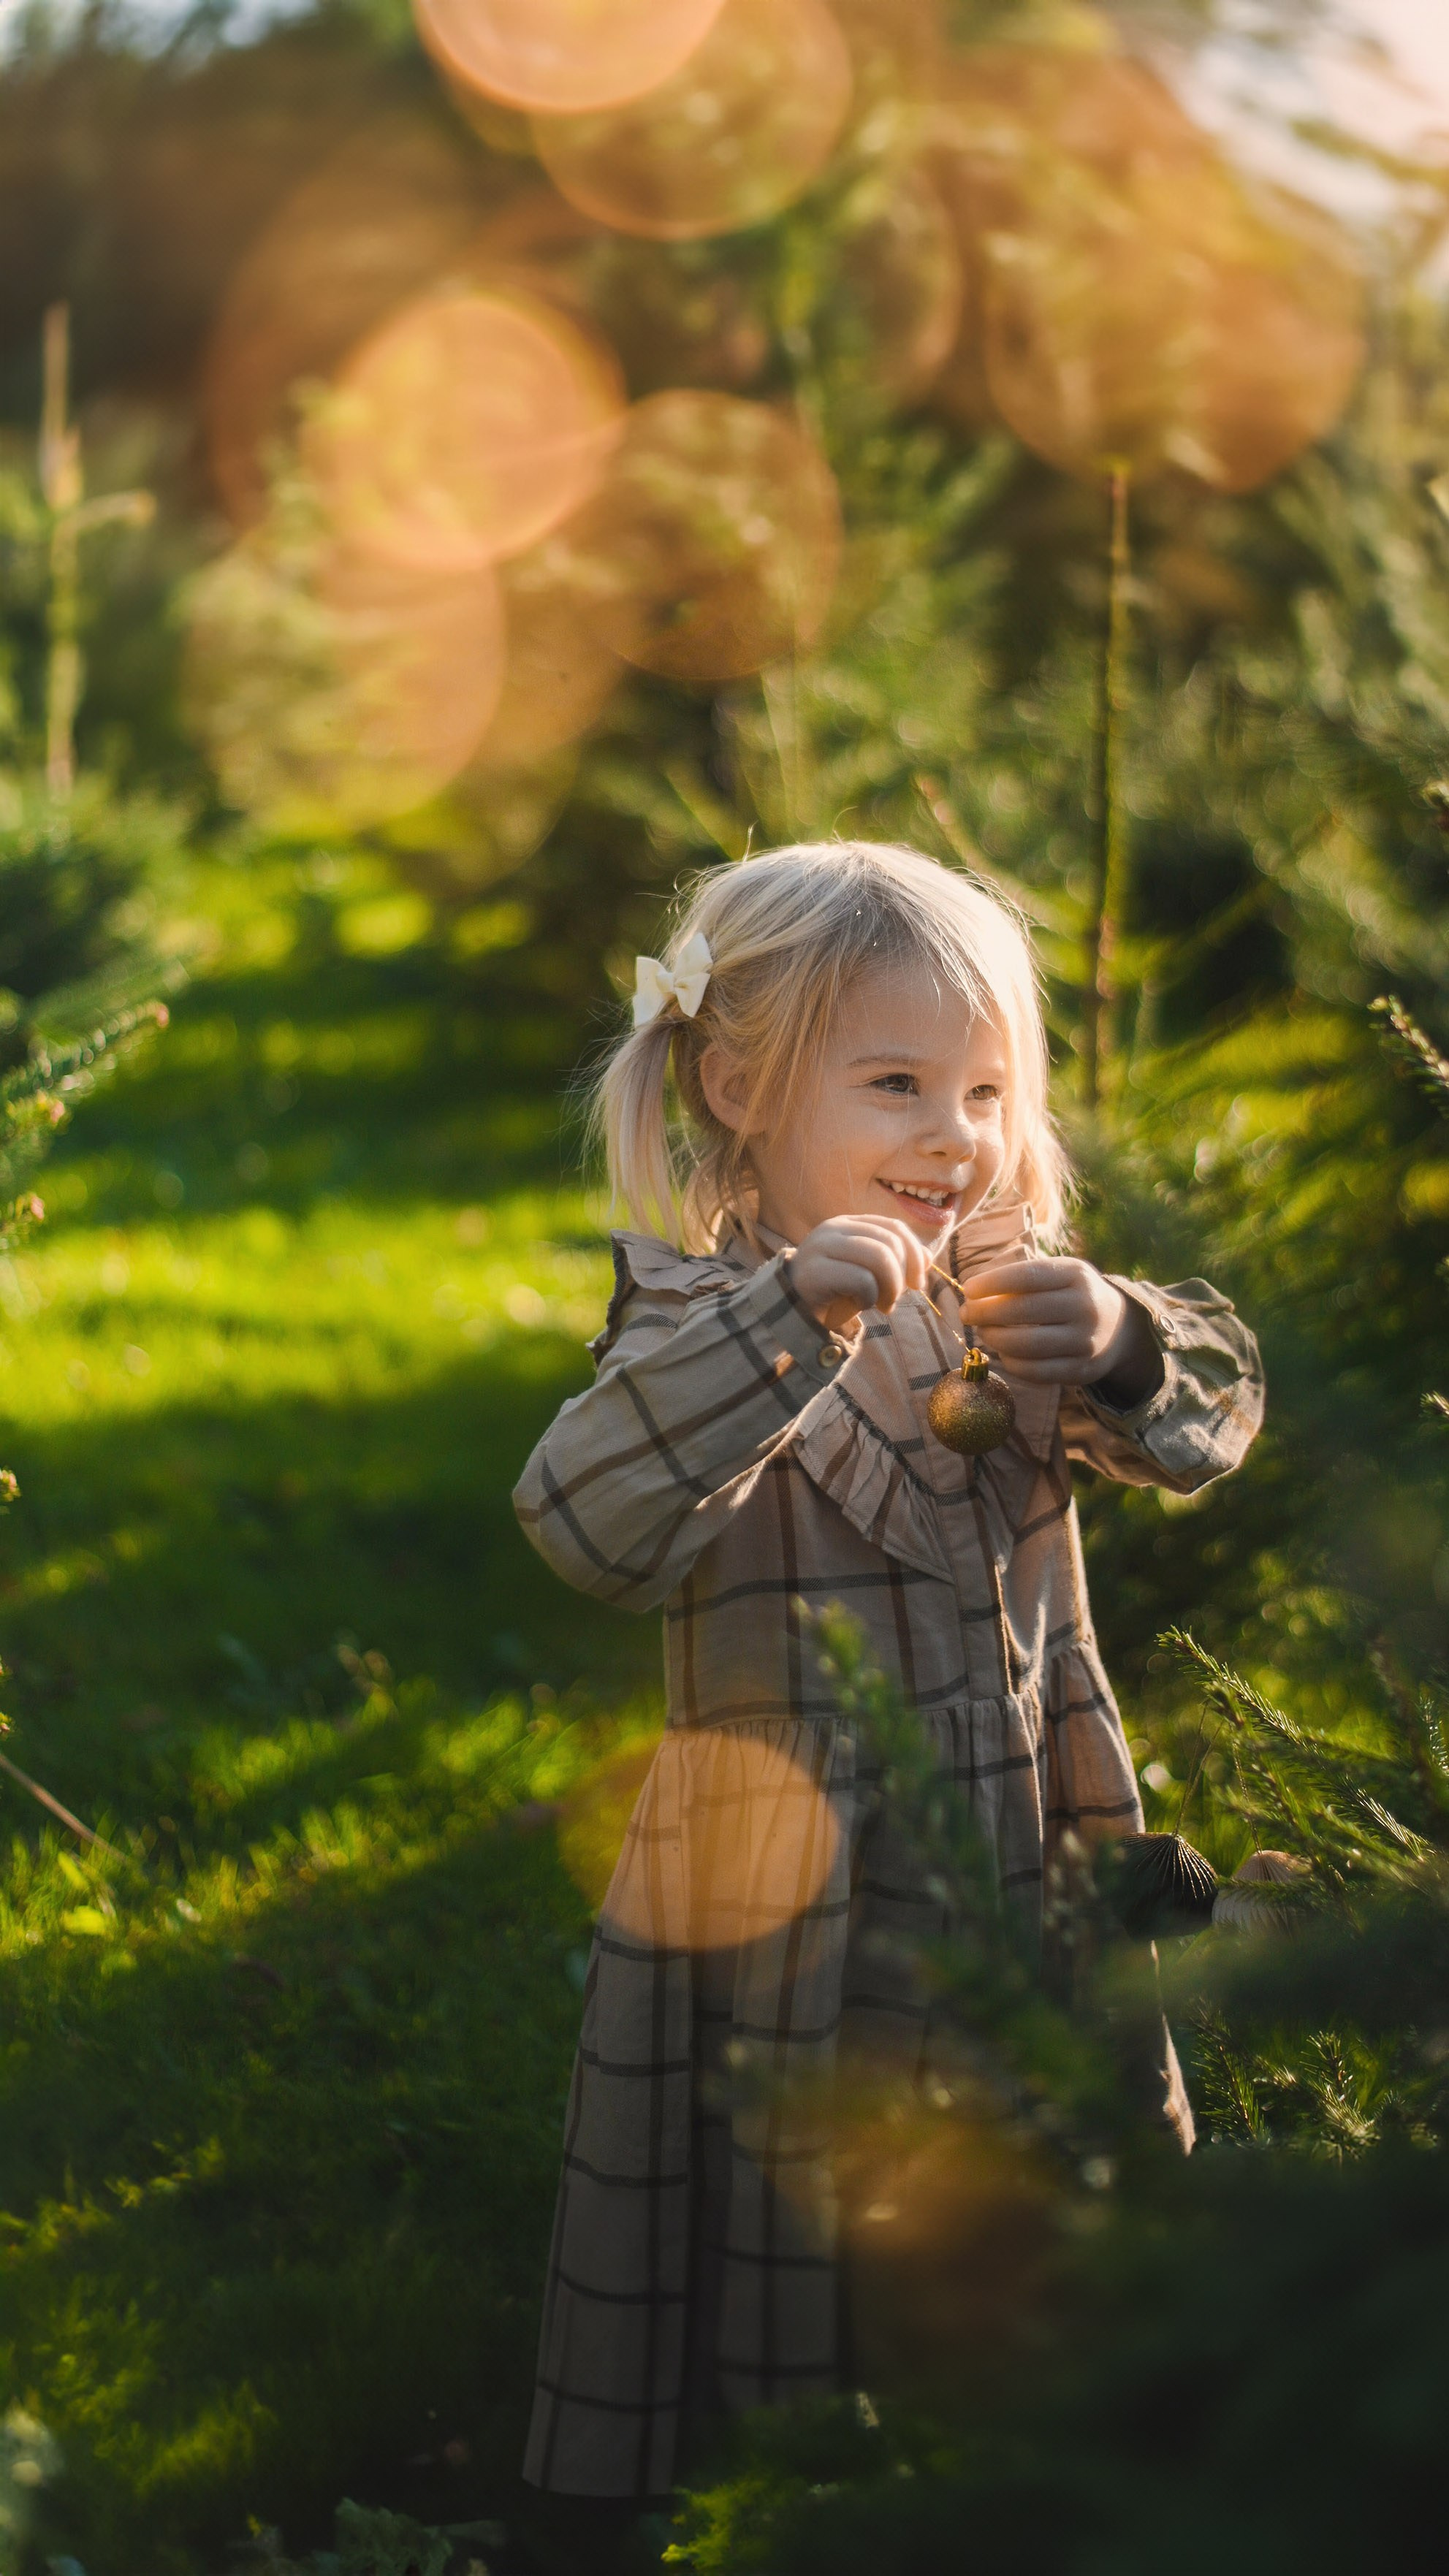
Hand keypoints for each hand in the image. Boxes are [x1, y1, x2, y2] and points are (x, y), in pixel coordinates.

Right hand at [787, 1215, 928, 1333]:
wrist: (789, 1312)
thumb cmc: (833, 1292)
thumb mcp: (867, 1272)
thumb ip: (894, 1261)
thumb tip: (928, 1257)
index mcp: (848, 1224)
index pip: (894, 1228)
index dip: (915, 1254)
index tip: (918, 1283)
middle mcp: (834, 1229)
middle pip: (891, 1242)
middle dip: (903, 1276)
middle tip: (894, 1299)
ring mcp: (822, 1248)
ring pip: (880, 1256)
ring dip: (891, 1288)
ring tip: (883, 1305)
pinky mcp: (814, 1272)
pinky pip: (861, 1280)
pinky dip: (869, 1298)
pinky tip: (859, 1306)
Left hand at [963, 1256, 1163, 1399]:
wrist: (1119, 1329)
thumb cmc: (1071, 1295)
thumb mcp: (1058, 1274)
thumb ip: (1021, 1278)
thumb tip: (973, 1292)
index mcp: (1075, 1275)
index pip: (1027, 1276)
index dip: (992, 1283)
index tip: (967, 1288)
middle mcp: (1084, 1307)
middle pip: (1023, 1311)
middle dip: (985, 1312)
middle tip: (966, 1313)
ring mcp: (1085, 1341)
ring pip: (1027, 1345)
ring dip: (994, 1338)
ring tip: (983, 1331)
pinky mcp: (1081, 1370)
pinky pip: (1036, 1371)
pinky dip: (1011, 1363)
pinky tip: (1002, 1352)